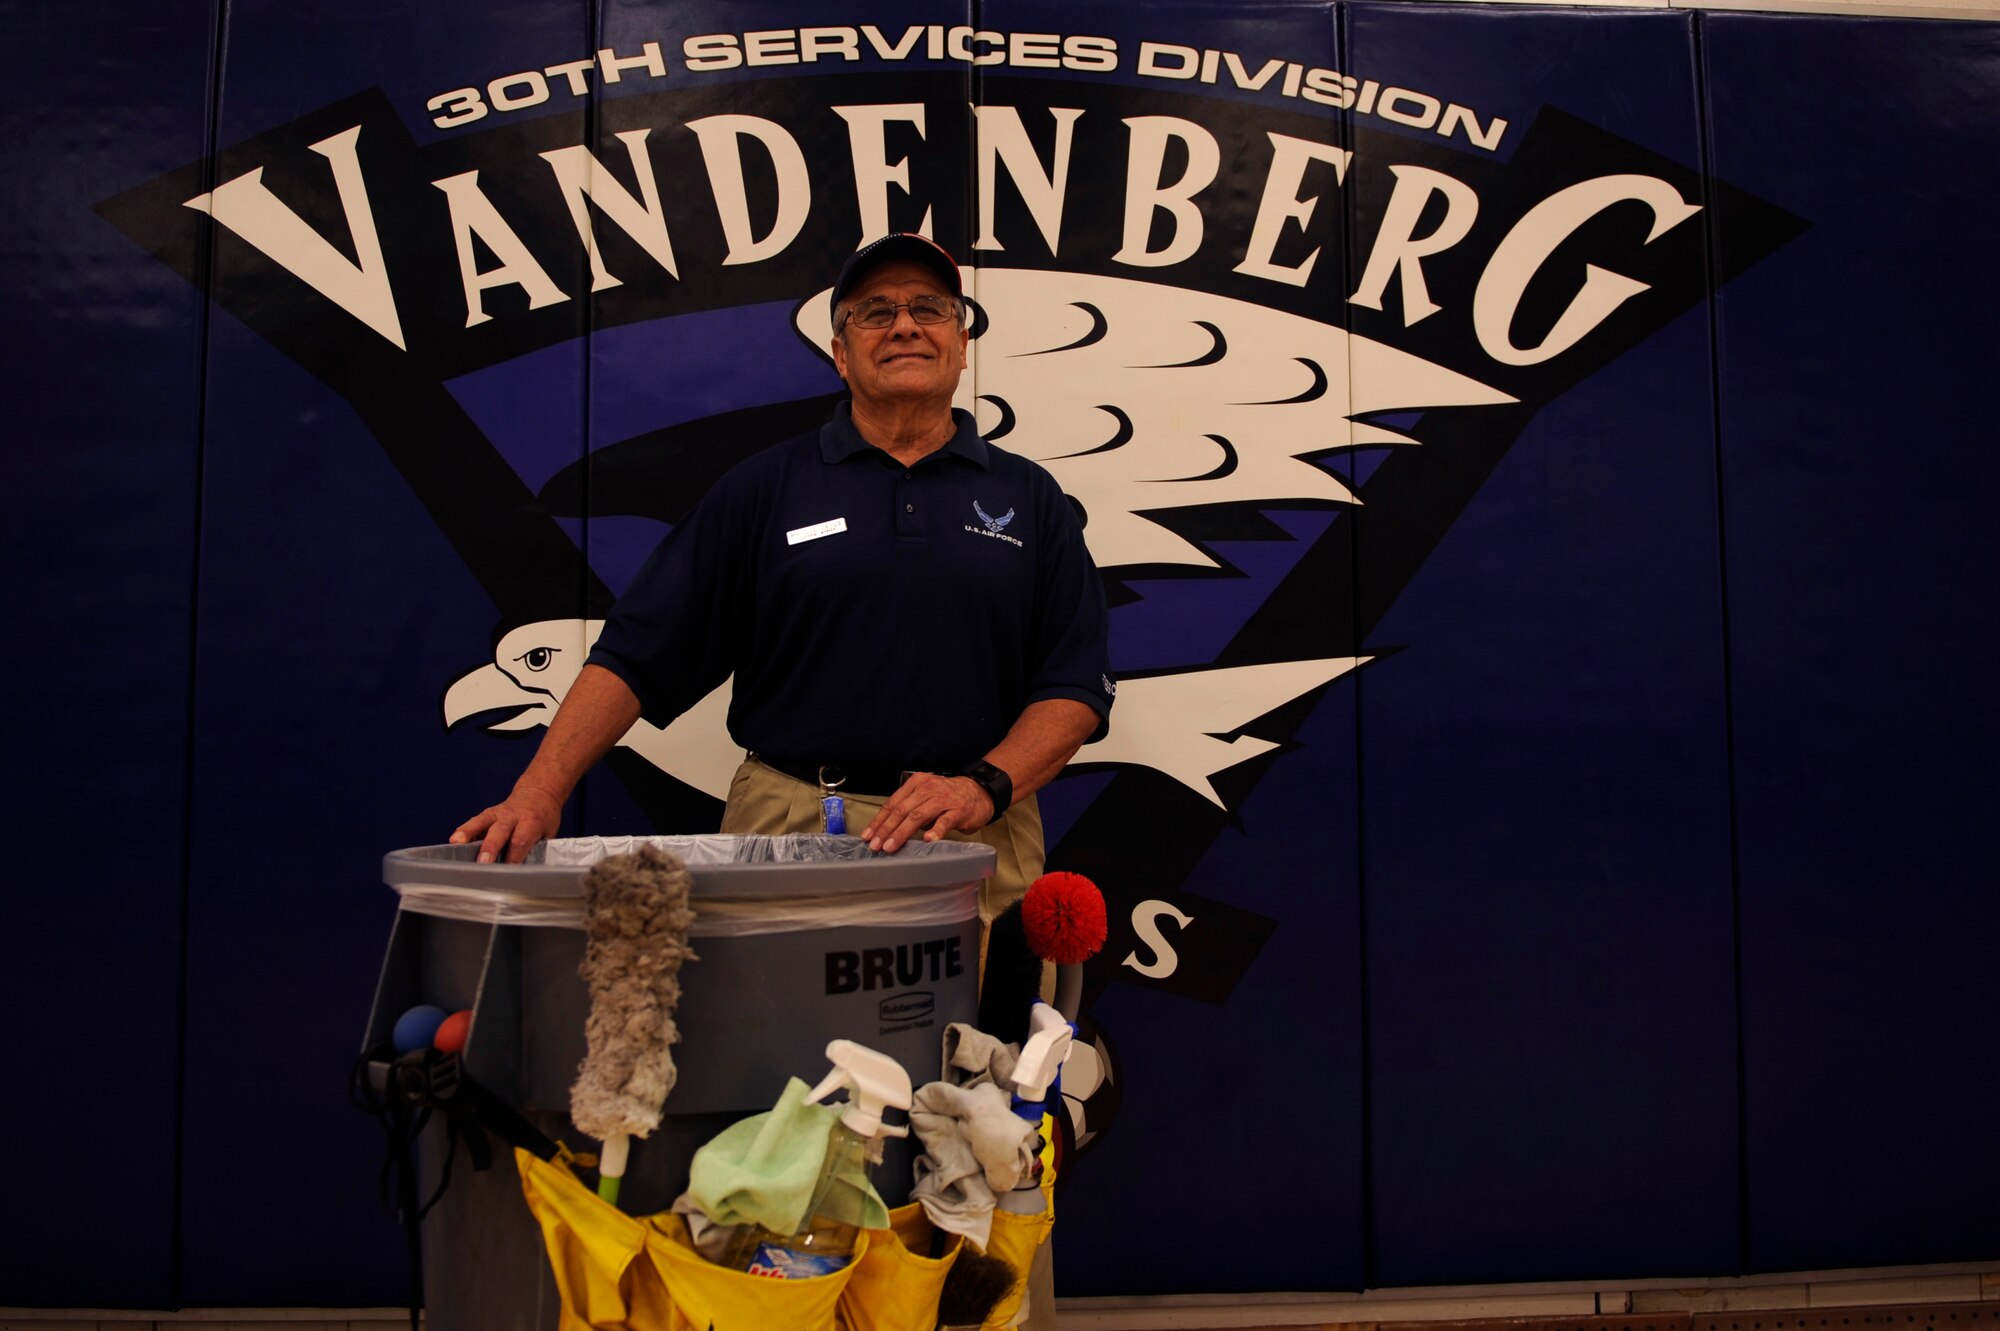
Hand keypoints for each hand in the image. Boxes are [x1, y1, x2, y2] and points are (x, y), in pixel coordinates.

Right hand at [449, 785, 563, 863]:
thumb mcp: (547, 833)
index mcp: (531, 822)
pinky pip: (473, 823)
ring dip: (468, 833)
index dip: (514, 856)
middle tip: (483, 862)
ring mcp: (498, 813)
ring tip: (456, 844)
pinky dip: (463, 832)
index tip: (509, 871)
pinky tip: (454, 842)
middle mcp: (513, 816)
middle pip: (500, 832)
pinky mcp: (487, 814)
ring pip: (481, 822)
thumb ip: (535, 850)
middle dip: (490, 848)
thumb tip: (523, 874)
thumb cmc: (543, 819)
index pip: (520, 841)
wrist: (538, 793)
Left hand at [859, 772, 992, 853]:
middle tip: (876, 845)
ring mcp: (944, 799)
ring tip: (891, 846)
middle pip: (902, 810)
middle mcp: (928, 788)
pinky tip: (928, 839)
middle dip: (886, 829)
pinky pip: (945, 821)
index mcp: (916, 783)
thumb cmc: (948, 798)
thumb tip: (887, 830)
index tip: (868, 835)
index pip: (893, 803)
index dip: (879, 821)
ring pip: (918, 815)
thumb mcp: (925, 796)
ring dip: (902, 833)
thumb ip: (910, 808)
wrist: (979, 792)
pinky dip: (935, 830)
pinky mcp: (959, 810)